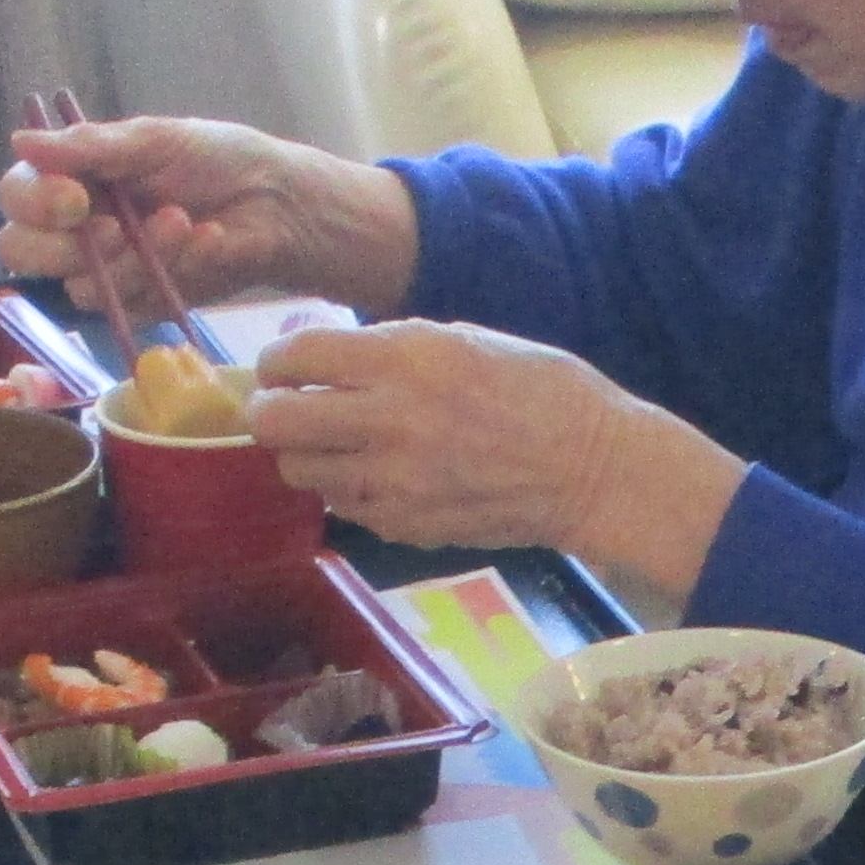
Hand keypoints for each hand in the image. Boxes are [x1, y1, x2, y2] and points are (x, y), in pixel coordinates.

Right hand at [0, 114, 417, 324]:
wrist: (278, 202)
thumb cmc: (216, 161)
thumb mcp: (155, 140)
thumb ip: (91, 146)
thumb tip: (22, 139)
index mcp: (70, 180)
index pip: (16, 197)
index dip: (34, 202)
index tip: (75, 197)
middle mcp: (76, 229)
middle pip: (24, 253)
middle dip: (66, 245)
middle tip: (114, 227)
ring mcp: (108, 272)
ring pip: (80, 287)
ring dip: (133, 255)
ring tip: (181, 220)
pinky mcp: (142, 305)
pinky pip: (132, 305)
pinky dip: (170, 269)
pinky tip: (206, 239)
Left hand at [242, 321, 747, 611]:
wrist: (593, 470)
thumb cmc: (539, 390)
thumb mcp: (462, 338)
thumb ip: (386, 345)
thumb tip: (316, 348)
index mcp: (407, 359)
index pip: (294, 358)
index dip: (276, 361)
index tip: (284, 367)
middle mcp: (390, 420)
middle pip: (276, 423)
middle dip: (272, 412)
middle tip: (289, 408)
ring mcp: (394, 482)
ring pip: (298, 471)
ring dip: (307, 454)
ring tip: (339, 443)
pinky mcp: (404, 526)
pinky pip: (342, 506)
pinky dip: (348, 490)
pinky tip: (384, 474)